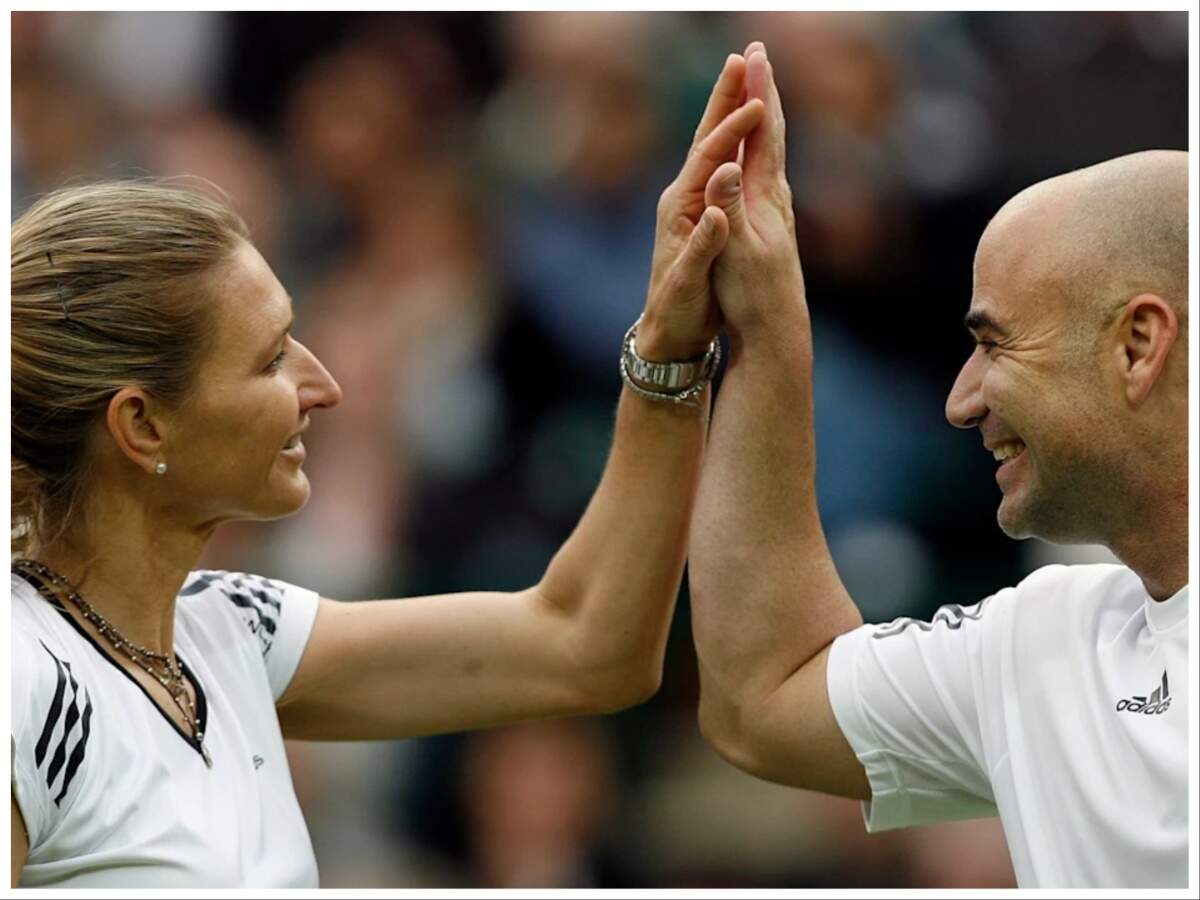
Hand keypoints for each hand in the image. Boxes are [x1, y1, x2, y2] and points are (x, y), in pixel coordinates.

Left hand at [638, 54, 764, 360]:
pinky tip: (747, 125)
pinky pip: (720, 162)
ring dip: (728, 109)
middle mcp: (682, 197)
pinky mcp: (701, 211)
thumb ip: (704, 246)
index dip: (733, 131)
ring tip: (745, 75)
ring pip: (713, 144)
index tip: (758, 105)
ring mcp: (691, 202)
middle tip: (743, 57)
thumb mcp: (689, 282)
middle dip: (724, 97)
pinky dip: (735, 138)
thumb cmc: (678, 311)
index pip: (708, 158)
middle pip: (705, 137)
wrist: (667, 332)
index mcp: (679, 209)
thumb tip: (719, 213)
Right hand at [703, 42, 805, 336]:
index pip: (762, 133)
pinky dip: (759, 147)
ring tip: (758, 90)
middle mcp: (774, 196)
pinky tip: (757, 150)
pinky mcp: (768, 225)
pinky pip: (764, 171)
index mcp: (763, 196)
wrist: (775, 330)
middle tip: (757, 54)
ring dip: (763, 115)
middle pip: (771, 133)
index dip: (756, 92)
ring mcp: (774, 209)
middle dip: (763, 90)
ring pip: (770, 150)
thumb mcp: (734, 251)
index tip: (750, 56)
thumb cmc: (750, 294)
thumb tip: (727, 165)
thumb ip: (728, 207)